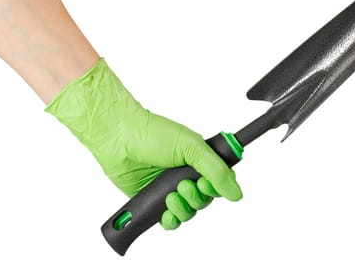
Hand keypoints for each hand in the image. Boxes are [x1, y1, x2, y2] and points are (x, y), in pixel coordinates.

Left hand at [46, 58, 241, 228]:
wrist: (118, 138)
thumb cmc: (151, 133)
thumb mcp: (191, 147)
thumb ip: (216, 170)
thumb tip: (236, 192)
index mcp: (199, 159)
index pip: (220, 182)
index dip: (217, 188)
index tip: (205, 183)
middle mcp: (186, 174)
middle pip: (205, 200)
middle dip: (196, 197)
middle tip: (182, 185)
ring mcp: (169, 188)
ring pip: (189, 212)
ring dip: (183, 208)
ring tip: (170, 195)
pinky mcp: (153, 200)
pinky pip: (169, 220)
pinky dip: (170, 220)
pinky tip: (165, 212)